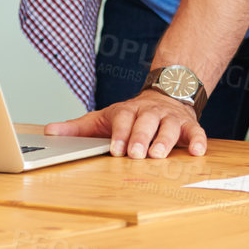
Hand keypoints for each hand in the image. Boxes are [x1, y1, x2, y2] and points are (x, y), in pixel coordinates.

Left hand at [44, 88, 206, 158]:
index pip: (123, 120)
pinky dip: (198, 140)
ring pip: (170, 126)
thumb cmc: (131, 115)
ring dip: (165, 140)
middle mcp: (150, 112)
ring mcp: (170, 118)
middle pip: (146, 122)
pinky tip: (197, 151)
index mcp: (128, 111)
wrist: (165, 93)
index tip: (116, 149)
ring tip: (159, 154)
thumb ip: (79, 128)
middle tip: (136, 154)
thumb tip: (50, 131)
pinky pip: (196, 131)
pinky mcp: (189, 124)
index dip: (120, 134)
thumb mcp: (104, 118)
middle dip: (141, 137)